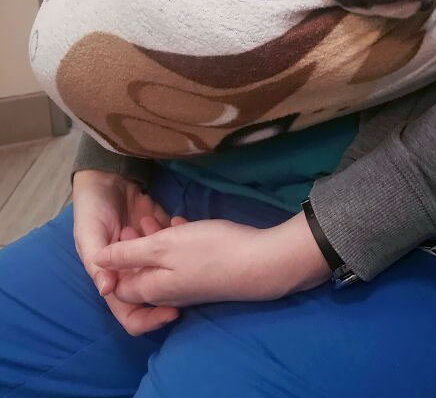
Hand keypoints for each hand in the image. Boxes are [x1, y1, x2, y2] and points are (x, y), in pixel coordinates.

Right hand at [72, 169, 185, 334]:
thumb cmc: (93, 208)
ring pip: (170, 271)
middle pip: (156, 296)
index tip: (174, 310)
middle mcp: (134, 273)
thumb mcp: (90, 233)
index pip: (131, 313)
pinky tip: (177, 221)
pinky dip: (180, 237)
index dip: (150, 319)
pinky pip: (178, 247)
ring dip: (171, 255)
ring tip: (162, 229)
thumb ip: (97, 261)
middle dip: (166, 282)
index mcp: (112, 280)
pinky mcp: (165, 237)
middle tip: (170, 256)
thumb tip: (107, 291)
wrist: (110, 178)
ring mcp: (151, 256)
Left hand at [93, 212, 331, 306]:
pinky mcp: (208, 275)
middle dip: (134, 248)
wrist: (261, 263)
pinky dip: (177, 242)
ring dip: (155, 242)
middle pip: (141, 273)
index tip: (118, 230)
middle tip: (135, 220)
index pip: (119, 285)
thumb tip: (98, 261)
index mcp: (152, 288)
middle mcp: (168, 292)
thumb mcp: (163, 246)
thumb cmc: (209, 251)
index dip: (113, 261)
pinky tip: (181, 223)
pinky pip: (182, 260)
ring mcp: (190, 286)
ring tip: (154, 217)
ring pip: (162, 264)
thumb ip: (129, 253)